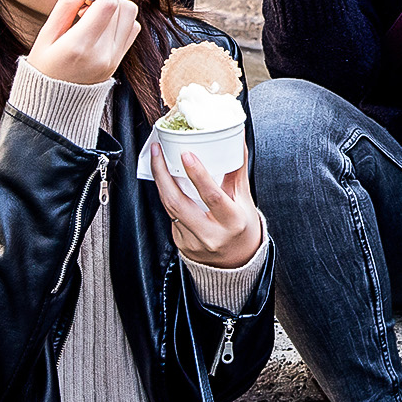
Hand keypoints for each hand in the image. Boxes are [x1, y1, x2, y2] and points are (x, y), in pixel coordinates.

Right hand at [25, 0, 139, 84]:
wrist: (52, 104)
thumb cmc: (43, 67)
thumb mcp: (46, 35)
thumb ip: (67, 5)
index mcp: (80, 46)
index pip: (108, 3)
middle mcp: (102, 54)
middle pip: (123, 7)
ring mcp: (114, 59)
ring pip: (131, 16)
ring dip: (115, 7)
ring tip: (91, 14)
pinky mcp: (119, 62)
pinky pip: (131, 30)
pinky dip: (120, 21)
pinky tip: (100, 26)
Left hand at [150, 144, 264, 268]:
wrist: (237, 261)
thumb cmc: (242, 228)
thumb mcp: (245, 200)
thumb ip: (237, 171)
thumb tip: (237, 140)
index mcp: (232, 222)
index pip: (212, 196)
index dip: (198, 174)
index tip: (187, 154)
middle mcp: (210, 234)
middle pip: (178, 203)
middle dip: (163, 174)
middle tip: (158, 152)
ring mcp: (193, 241)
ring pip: (169, 208)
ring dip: (160, 182)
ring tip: (157, 160)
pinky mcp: (181, 244)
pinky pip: (170, 215)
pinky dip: (167, 196)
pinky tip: (165, 182)